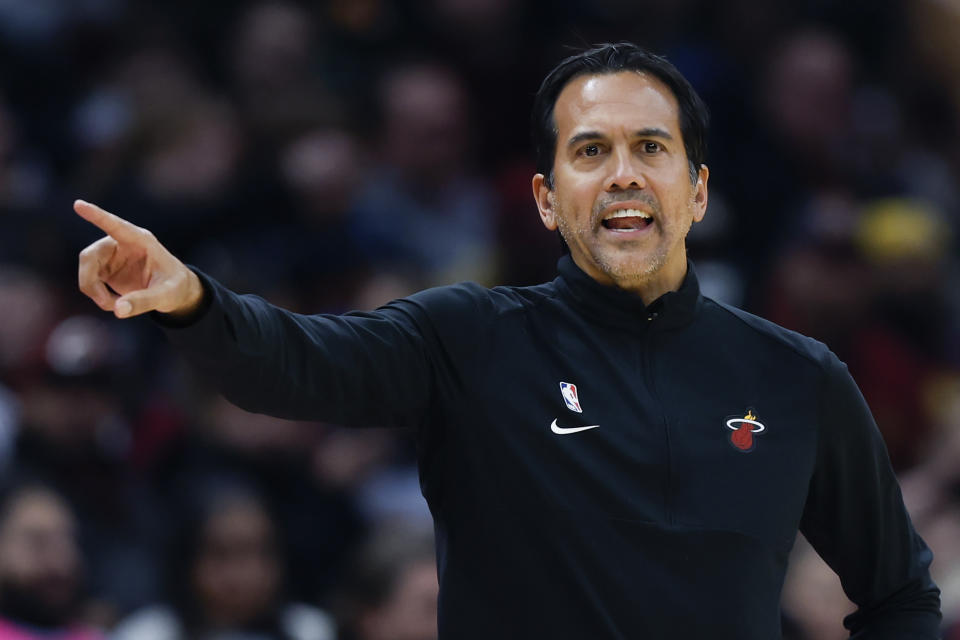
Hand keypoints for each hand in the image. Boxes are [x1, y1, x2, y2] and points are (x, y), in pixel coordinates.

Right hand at [75, 200, 204, 318]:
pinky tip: (116, 304)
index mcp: (140, 241)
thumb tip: (118, 310)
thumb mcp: (167, 295)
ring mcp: (111, 256)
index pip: (116, 226)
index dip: (97, 216)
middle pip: (90, 255)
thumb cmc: (176, 287)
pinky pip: (89, 281)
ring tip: (115, 306)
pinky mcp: (105, 270)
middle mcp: (121, 244)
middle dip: (90, 281)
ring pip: (86, 269)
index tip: (79, 204)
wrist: (175, 291)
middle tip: (105, 303)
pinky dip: (97, 295)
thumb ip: (144, 302)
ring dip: (94, 291)